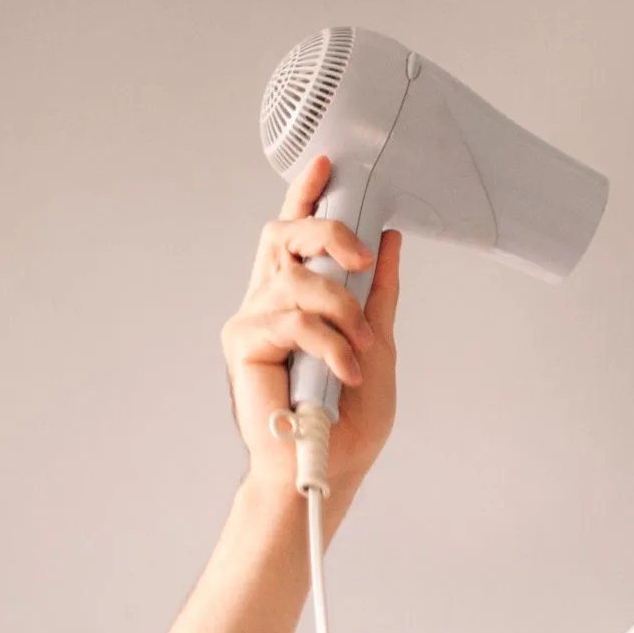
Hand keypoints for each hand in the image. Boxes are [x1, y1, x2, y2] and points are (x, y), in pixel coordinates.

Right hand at [221, 154, 402, 493]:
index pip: (297, 233)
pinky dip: (330, 344)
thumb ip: (379, 294)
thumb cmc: (349, 417)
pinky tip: (344, 371)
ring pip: (300, 280)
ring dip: (343, 312)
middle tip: (361, 257)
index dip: (307, 195)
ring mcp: (253, 319)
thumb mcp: (377, 343)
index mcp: (297, 296)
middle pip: (287, 235)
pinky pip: (294, 319)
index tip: (328, 164)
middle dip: (328, 232)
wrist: (326, 467)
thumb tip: (390, 240)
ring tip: (359, 351)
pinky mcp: (243, 342)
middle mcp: (269, 300)